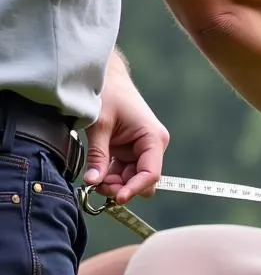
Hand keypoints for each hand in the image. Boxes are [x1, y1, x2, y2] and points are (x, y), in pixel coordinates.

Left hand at [83, 53, 168, 204]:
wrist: (106, 76)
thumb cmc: (107, 93)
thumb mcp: (99, 125)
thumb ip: (98, 156)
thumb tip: (93, 182)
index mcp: (153, 138)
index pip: (150, 173)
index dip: (134, 188)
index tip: (117, 198)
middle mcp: (152, 146)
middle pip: (143, 180)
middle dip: (123, 187)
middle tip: (99, 187)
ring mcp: (142, 149)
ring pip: (133, 179)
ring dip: (116, 183)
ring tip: (94, 180)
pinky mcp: (131, 150)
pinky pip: (125, 171)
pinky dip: (112, 176)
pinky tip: (97, 174)